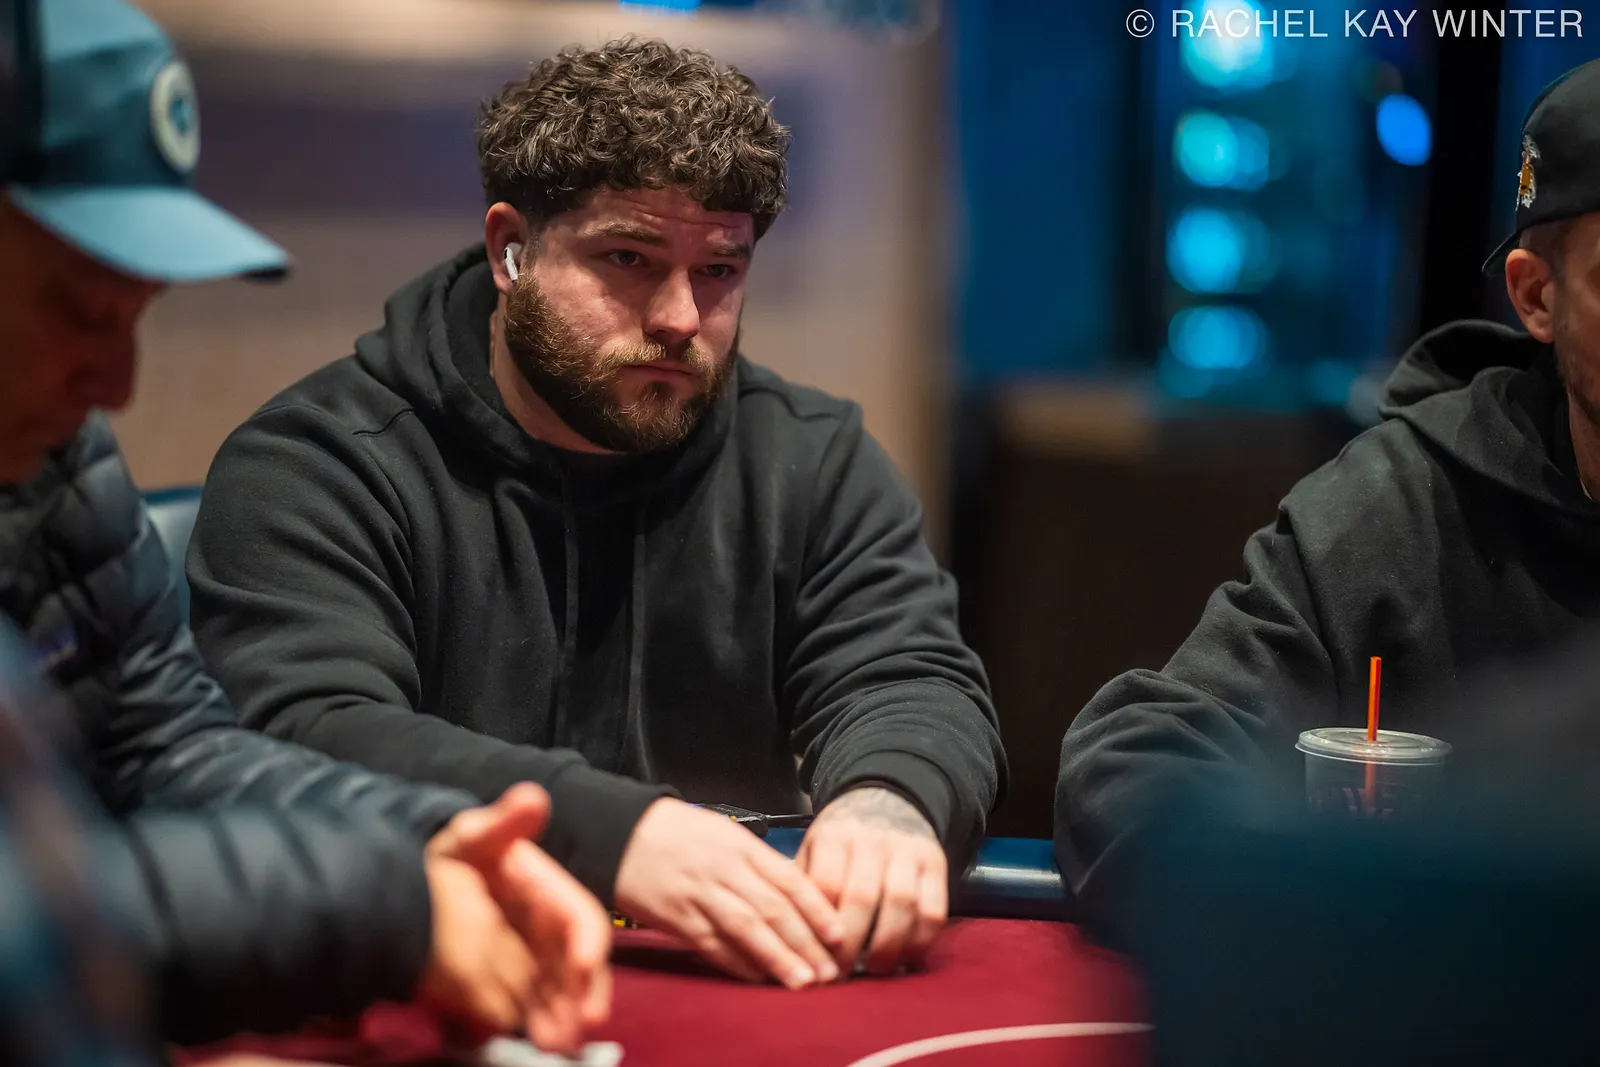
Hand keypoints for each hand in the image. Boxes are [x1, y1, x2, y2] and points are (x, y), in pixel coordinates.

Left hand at [421, 784, 611, 1052]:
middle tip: (580, 1024)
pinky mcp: (510, 991)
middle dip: (583, 995)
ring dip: (565, 1018)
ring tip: (558, 1042)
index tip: (584, 964)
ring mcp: (530, 964)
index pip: (580, 918)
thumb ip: (501, 824)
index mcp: (545, 893)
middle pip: (578, 967)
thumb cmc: (444, 862)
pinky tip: (540, 1042)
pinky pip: (533, 1012)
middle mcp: (546, 932)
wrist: (404, 896)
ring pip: (561, 995)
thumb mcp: (467, 839)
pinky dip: (540, 1028)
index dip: (588, 941)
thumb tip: (533, 796)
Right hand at [613, 798, 843, 987]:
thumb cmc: (678, 832)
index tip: (839, 935)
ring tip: (802, 980)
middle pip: (773, 909)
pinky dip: (737, 963)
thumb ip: (759, 862)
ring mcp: (699, 894)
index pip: (789, 879)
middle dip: (806, 942)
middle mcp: (724, 869)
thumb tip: (797, 894)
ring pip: (747, 929)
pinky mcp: (676, 917)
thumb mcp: (725, 833)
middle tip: (829, 969)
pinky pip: (712, 944)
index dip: (817, 910)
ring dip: (778, 958)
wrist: (621, 831)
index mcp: (740, 846)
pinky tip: (758, 978)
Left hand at [795, 786, 946, 976]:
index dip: (819, 929)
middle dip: (849, 946)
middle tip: (839, 976)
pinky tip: (905, 959)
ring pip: (901, 904)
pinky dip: (920, 942)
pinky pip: (933, 911)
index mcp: (835, 836)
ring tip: (873, 970)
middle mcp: (872, 840)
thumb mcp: (814, 848)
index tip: (812, 959)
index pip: (825, 886)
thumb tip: (784, 935)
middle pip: (862, 897)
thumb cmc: (843, 838)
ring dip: (887, 947)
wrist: (888, 800)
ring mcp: (908, 851)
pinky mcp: (936, 865)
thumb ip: (802, 885)